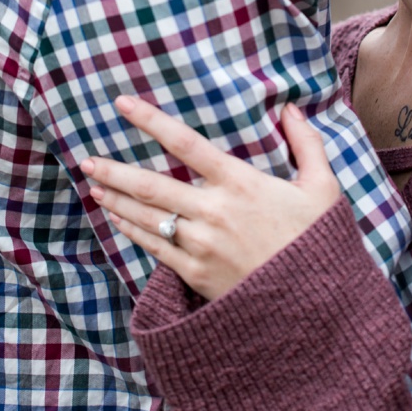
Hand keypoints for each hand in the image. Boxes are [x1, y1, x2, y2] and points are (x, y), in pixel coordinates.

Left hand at [81, 95, 340, 300]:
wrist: (317, 306)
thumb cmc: (317, 243)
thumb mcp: (323, 189)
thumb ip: (307, 144)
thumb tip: (292, 108)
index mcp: (241, 184)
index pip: (186, 144)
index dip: (151, 121)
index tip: (122, 104)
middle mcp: (214, 212)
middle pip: (151, 185)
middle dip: (115, 170)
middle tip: (88, 160)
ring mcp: (201, 245)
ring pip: (146, 217)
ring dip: (116, 200)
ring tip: (94, 185)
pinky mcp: (195, 273)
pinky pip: (155, 248)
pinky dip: (132, 231)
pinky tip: (117, 220)